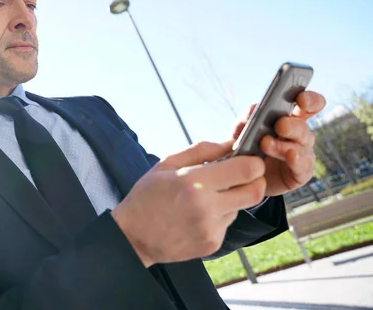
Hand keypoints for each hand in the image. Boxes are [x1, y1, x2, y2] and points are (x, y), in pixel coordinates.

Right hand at [111, 142, 265, 267]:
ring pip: (241, 207)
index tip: (248, 159)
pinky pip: (228, 222)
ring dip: (232, 197)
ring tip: (206, 196)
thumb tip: (231, 143)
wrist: (132, 238)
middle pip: (255, 191)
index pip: (246, 170)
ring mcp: (211, 229)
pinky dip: (220, 214)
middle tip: (241, 174)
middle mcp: (206, 208)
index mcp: (193, 183)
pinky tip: (198, 214)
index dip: (253, 162)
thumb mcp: (166, 164)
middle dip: (254, 180)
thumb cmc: (146, 197)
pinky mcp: (212, 244)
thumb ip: (201, 150)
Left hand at [232, 91, 325, 196]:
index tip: (301, 98)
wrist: (241, 179)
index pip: (307, 105)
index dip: (309, 100)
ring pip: (301, 146)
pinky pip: (304, 167)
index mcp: (288, 119)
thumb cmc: (244, 149)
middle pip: (302, 127)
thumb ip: (246, 119)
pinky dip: (298, 161)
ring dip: (284, 145)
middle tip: (279, 125)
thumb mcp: (239, 132)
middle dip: (292, 125)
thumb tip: (254, 108)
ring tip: (266, 144)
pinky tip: (291, 157)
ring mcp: (302, 154)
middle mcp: (299, 135)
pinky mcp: (300, 174)